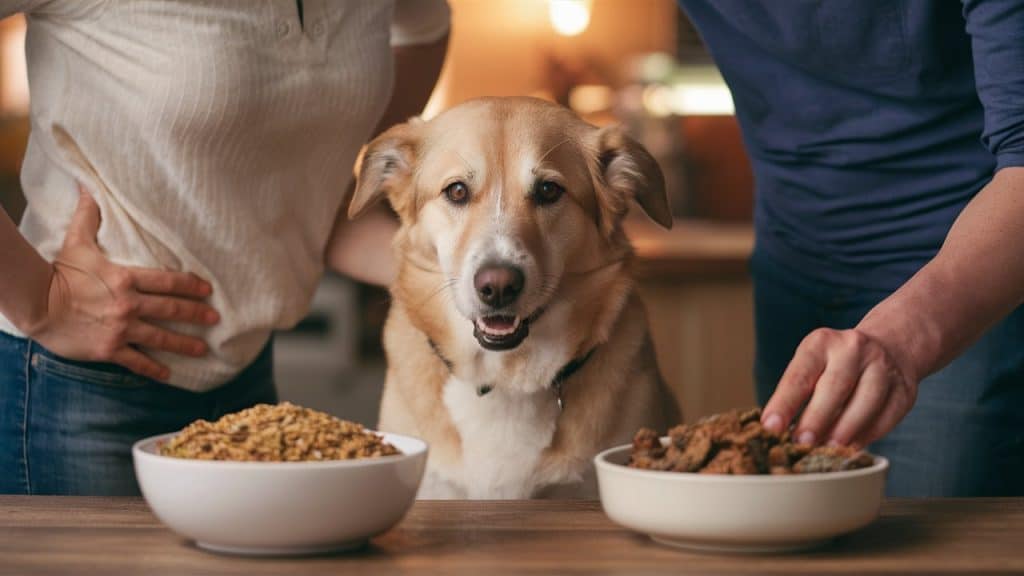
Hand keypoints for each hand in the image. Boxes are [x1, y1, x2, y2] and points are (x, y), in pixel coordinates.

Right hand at [26, 186, 218, 380]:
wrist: (36, 304)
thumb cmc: (58, 273)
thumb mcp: (77, 242)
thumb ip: (89, 216)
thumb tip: (88, 187)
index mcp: (127, 278)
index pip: (169, 281)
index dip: (191, 285)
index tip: (207, 290)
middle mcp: (129, 304)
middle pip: (171, 310)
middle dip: (196, 314)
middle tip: (215, 319)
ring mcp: (121, 328)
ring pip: (161, 338)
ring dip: (184, 344)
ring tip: (202, 349)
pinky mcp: (109, 349)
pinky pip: (137, 361)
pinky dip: (154, 369)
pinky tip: (169, 375)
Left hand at [761, 327, 918, 447]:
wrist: (890, 346)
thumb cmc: (837, 364)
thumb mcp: (812, 364)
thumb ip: (797, 394)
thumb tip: (778, 433)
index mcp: (822, 343)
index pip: (800, 375)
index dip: (784, 403)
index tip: (770, 427)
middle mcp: (854, 350)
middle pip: (835, 386)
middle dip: (816, 418)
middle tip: (801, 442)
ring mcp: (883, 367)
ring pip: (866, 400)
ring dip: (846, 429)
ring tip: (828, 449)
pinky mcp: (904, 389)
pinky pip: (887, 416)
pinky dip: (869, 434)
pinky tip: (852, 447)